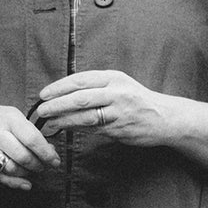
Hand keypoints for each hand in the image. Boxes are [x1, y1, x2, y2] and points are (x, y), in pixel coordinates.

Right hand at [0, 101, 60, 189]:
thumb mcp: (14, 116)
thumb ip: (31, 133)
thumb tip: (50, 151)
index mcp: (9, 118)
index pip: (32, 139)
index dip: (47, 154)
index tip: (55, 161)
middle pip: (23, 157)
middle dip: (38, 165)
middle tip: (44, 167)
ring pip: (11, 168)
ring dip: (27, 173)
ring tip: (33, 171)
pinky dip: (14, 182)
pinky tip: (25, 183)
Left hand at [32, 69, 174, 148]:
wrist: (166, 117)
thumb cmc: (138, 101)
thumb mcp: (120, 85)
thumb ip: (96, 88)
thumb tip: (64, 95)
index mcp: (114, 78)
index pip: (81, 79)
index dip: (59, 87)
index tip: (44, 93)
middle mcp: (117, 92)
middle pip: (80, 97)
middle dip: (57, 104)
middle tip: (41, 109)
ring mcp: (119, 111)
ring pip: (85, 115)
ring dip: (63, 120)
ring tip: (49, 123)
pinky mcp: (120, 128)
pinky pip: (93, 129)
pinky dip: (77, 129)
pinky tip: (66, 129)